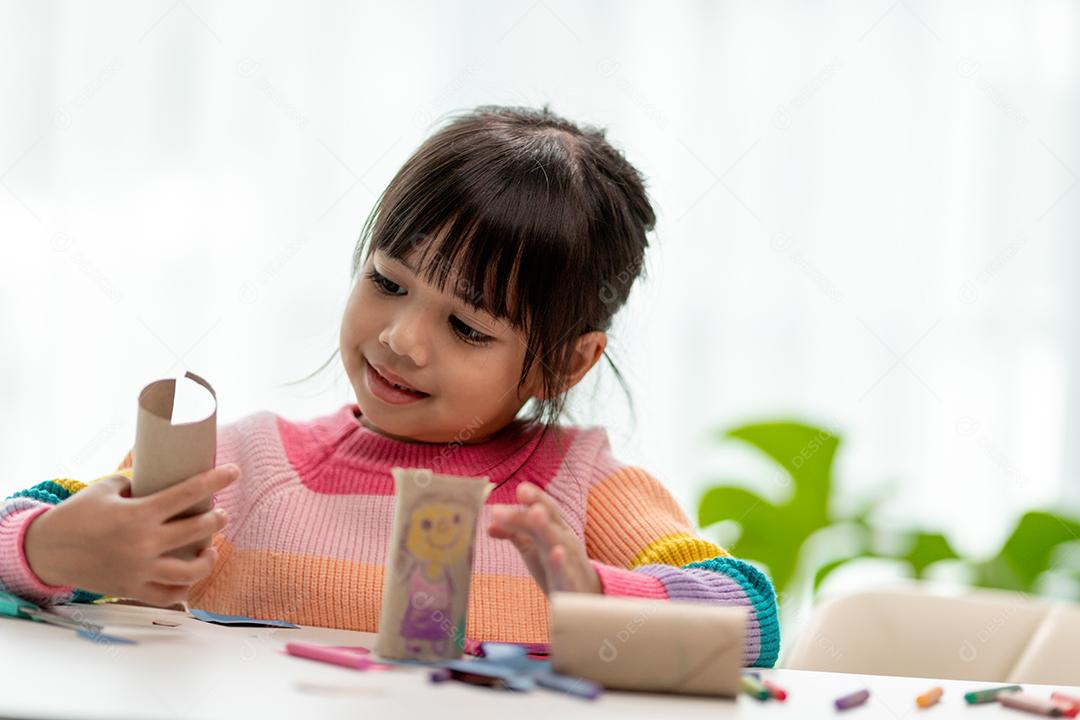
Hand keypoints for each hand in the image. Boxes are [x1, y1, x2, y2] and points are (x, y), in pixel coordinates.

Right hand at [24, 464, 239, 606]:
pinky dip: (184, 589)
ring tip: (211, 550)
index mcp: (139, 513)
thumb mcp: (104, 488)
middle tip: (220, 514)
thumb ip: (137, 482)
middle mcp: (144, 543)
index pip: (188, 493)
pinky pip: (168, 596)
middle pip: (197, 530)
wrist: (47, 551)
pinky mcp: (132, 589)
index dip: (215, 481)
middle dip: (216, 520)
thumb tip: (164, 476)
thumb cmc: (77, 515)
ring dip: (208, 559)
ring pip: (190, 571)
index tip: (234, 472)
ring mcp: (139, 569)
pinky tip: (191, 578)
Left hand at [487, 481, 600, 595]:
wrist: (585, 599)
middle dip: (538, 503)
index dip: (535, 497)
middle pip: (550, 518)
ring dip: (546, 525)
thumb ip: (515, 534)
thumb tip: (489, 525)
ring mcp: (569, 560)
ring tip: (534, 512)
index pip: (546, 508)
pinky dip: (561, 561)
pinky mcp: (570, 582)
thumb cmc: (556, 569)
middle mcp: (564, 540)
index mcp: (556, 529)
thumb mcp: (534, 549)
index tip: (520, 487)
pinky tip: (556, 552)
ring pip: (557, 539)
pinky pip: (566, 571)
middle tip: (522, 490)